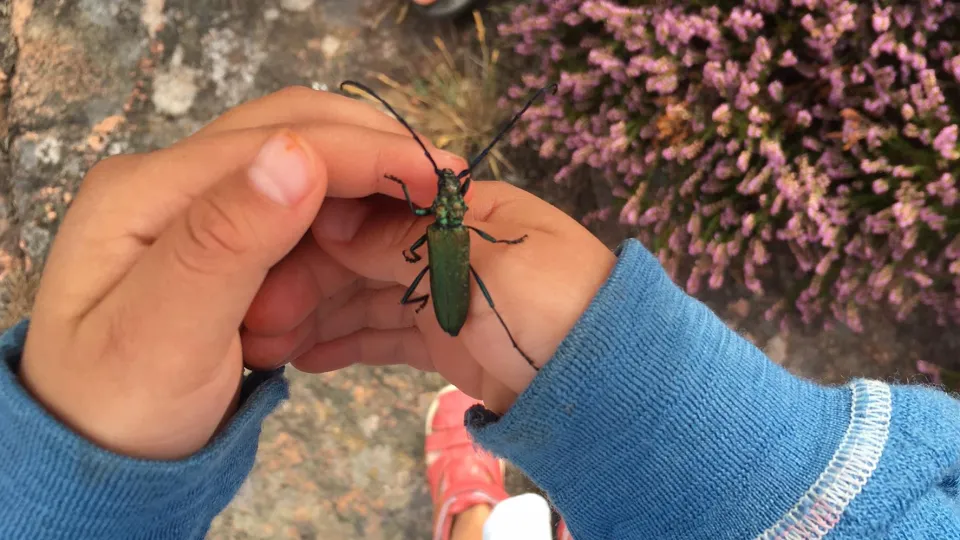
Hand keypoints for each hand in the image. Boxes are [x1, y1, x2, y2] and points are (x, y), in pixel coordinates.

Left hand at [19, 87, 465, 459]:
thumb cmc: (118, 409)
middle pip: (290, 130)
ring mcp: (193, 208)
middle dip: (372, 152)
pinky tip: (373, 242)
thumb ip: (223, 243)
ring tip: (408, 226)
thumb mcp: (163, 335)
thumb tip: (298, 154)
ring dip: (356, 196)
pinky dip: (340, 224)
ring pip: (299, 169)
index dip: (367, 150)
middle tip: (441, 186)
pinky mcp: (216, 239)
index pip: (277, 138)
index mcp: (147, 190)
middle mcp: (170, 181)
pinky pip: (293, 211)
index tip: (440, 177)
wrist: (94, 458)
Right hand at [243, 180, 616, 412]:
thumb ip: (402, 241)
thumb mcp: (477, 263)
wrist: (608, 380)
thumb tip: (329, 219)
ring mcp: (445, 295)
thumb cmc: (552, 303)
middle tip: (257, 318)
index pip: (372, 207)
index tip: (269, 259)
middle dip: (306, 283)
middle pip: (359, 256)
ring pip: (365, 299)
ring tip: (266, 343)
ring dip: (316, 317)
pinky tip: (305, 357)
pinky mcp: (446, 342)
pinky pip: (385, 337)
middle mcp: (446, 246)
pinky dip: (346, 344)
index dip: (318, 232)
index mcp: (460, 209)